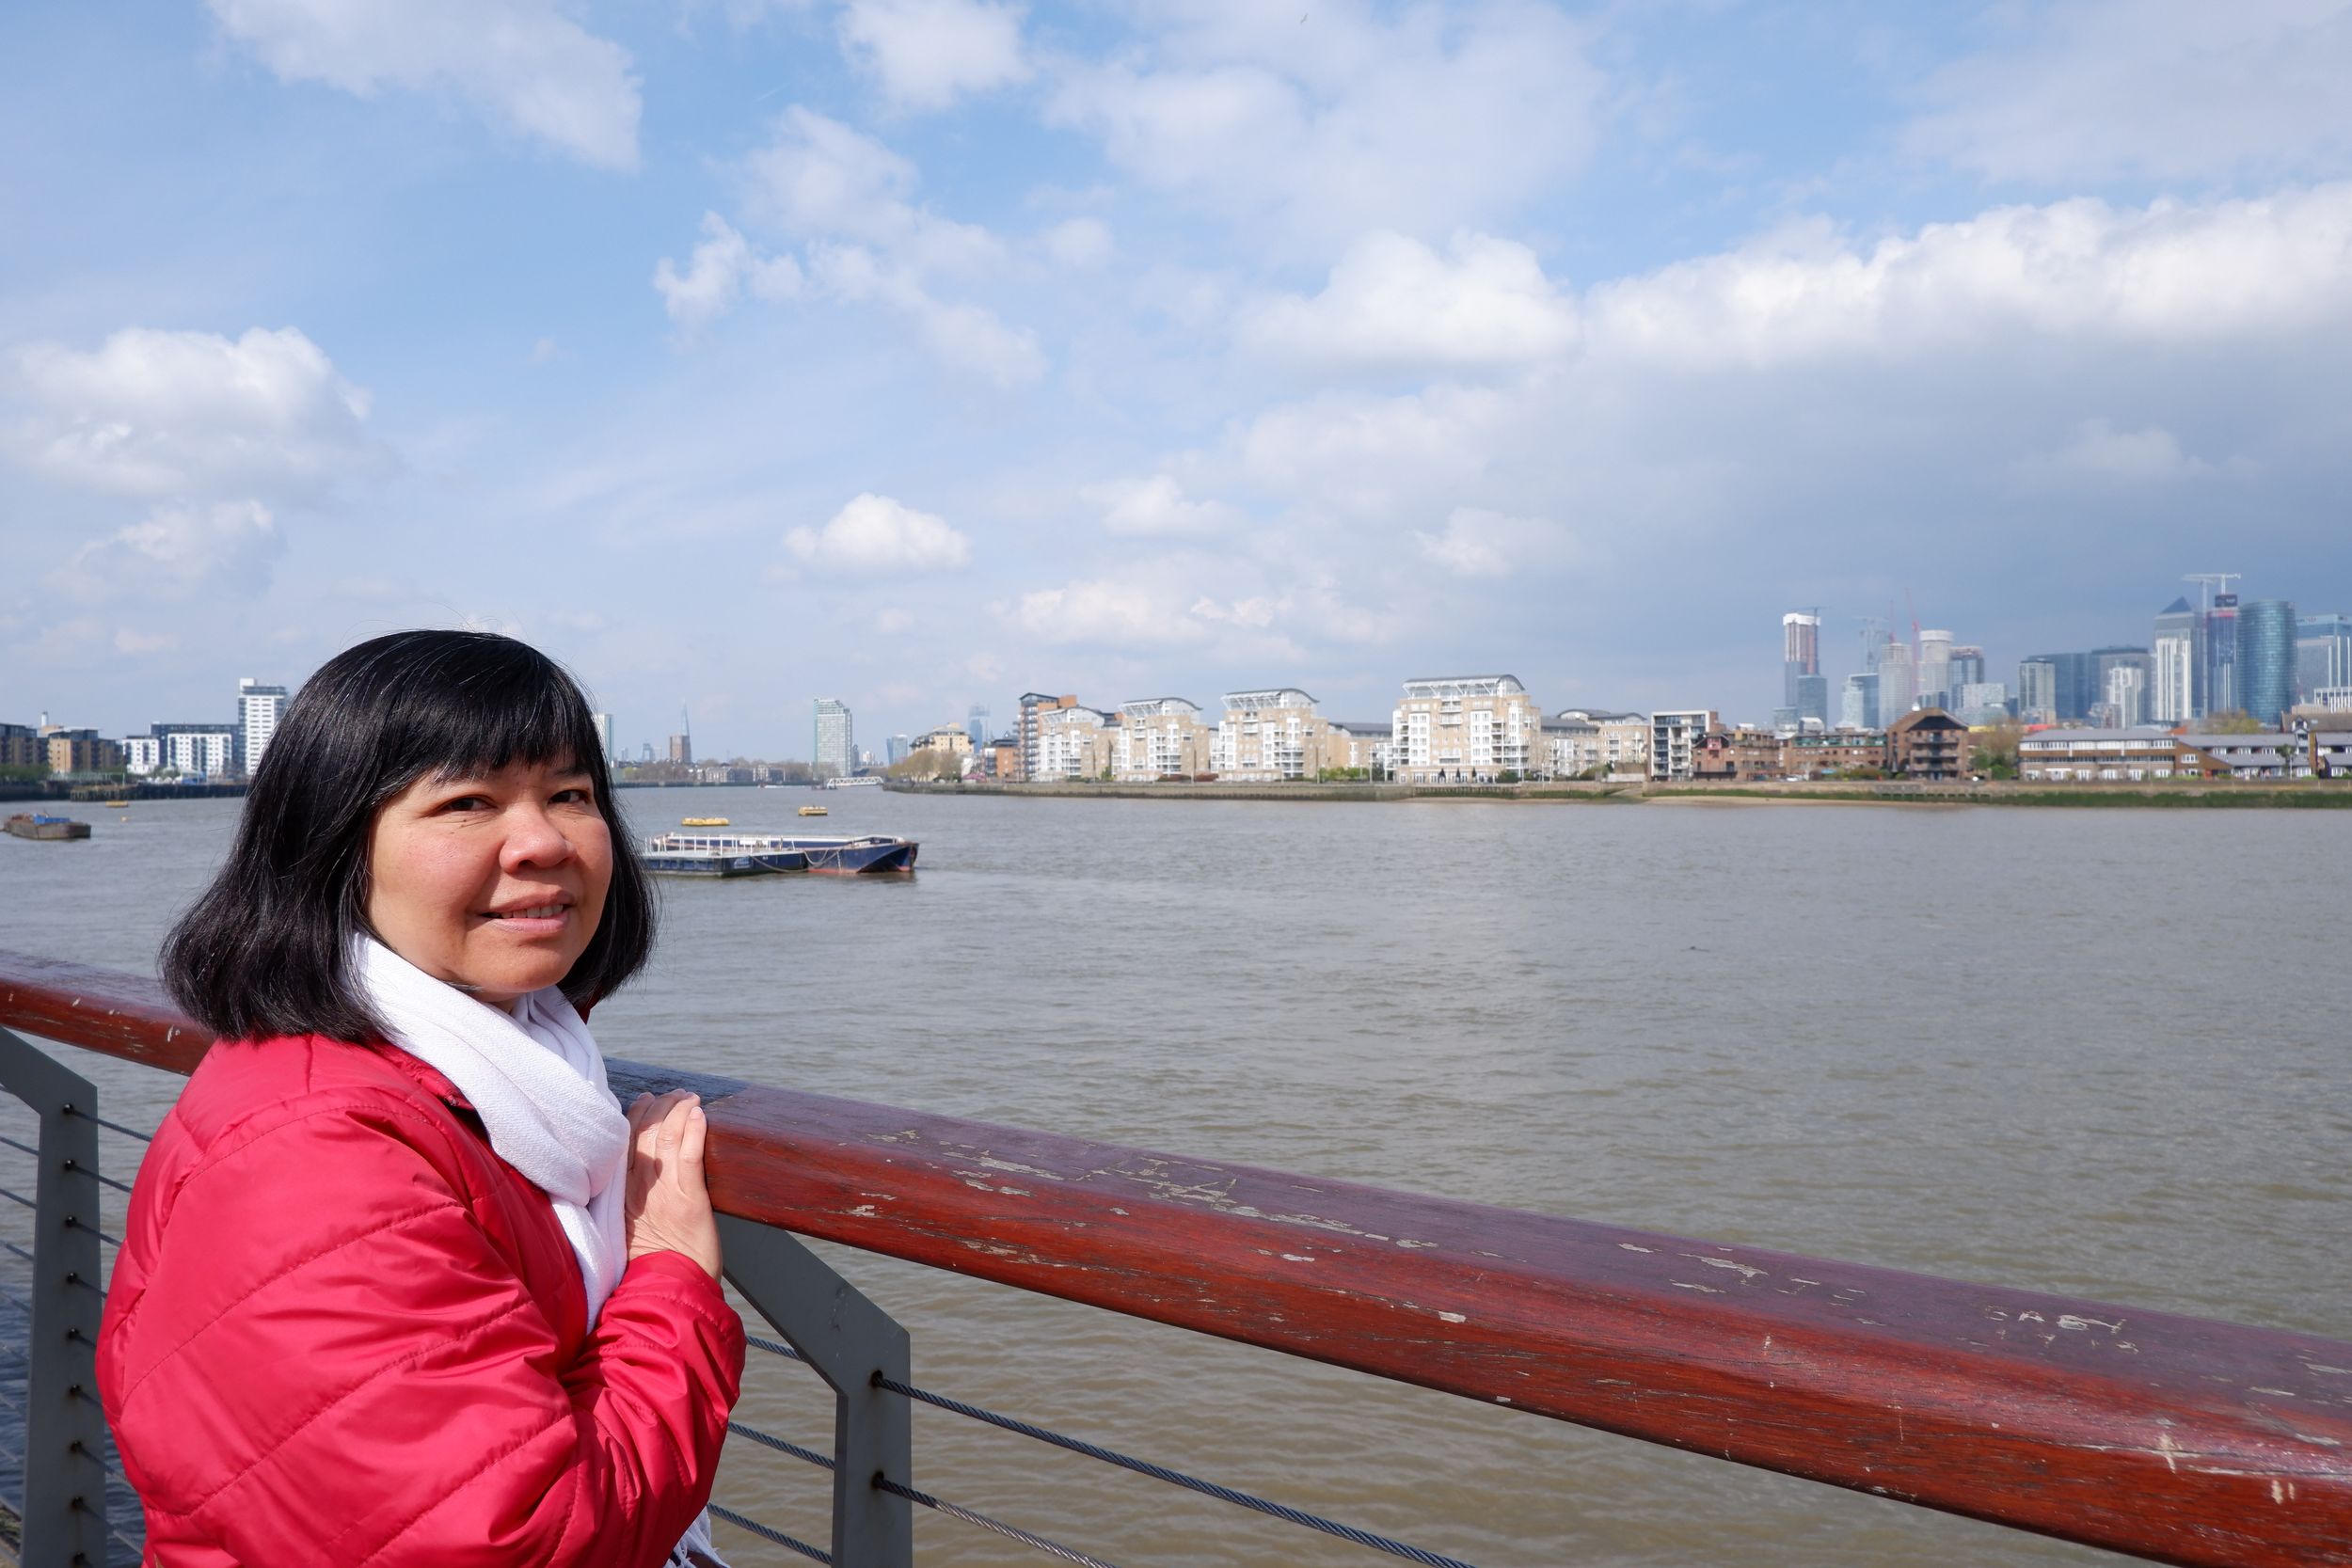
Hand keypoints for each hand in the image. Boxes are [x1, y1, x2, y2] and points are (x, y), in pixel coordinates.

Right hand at [623, 1091, 722, 1279]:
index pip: (624, 1142)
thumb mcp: (627, 1232)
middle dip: (661, 1107)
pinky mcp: (689, 1199)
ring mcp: (664, 1191)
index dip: (635, 1116)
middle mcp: (638, 1188)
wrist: (666, 1293)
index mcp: (621, 1195)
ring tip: (690, 1098)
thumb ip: (627, 1205)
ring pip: (667, 1137)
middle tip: (673, 1094)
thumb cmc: (649, 1267)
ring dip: (680, 1112)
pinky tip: (700, 1115)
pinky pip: (690, 1156)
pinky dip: (694, 1131)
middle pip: (645, 1133)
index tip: (644, 1099)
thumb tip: (631, 1183)